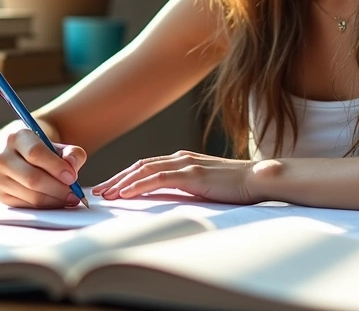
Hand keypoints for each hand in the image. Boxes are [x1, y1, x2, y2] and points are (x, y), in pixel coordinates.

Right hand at [0, 128, 86, 208]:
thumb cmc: (47, 153)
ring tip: (70, 198)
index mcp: (17, 138)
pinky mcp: (1, 195)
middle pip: (32, 177)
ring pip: (31, 195)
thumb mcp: (62, 148)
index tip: (72, 177)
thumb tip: (71, 166)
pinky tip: (56, 202)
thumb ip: (72, 154)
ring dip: (54, 200)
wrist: (25, 159)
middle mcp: (3, 157)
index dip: (56, 167)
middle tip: (75, 194)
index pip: (35, 153)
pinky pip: (27, 206)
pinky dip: (46, 207)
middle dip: (57, 188)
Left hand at [91, 150, 260, 204]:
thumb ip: (187, 188)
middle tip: (99, 191)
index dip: (126, 176)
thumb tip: (167, 200)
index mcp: (183, 160)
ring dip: (122, 182)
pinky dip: (139, 185)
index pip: (146, 166)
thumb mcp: (205, 186)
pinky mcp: (192, 174)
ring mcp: (186, 164)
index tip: (110, 188)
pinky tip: (126, 194)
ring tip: (107, 194)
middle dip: (117, 178)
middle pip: (140, 166)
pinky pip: (159, 178)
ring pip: (145, 170)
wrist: (259, 179)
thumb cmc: (236, 187)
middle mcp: (181, 158)